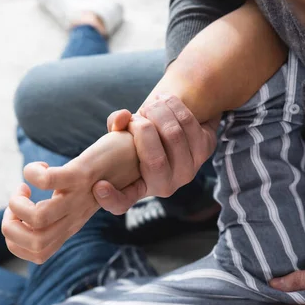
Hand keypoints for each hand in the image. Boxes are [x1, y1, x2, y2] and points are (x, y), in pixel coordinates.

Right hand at [2, 131, 138, 263]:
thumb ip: (62, 202)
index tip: (17, 216)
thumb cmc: (105, 174)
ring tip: (23, 189)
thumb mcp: (79, 197)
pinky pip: (49, 181)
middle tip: (16, 203)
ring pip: (38, 218)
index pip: (38, 254)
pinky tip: (41, 167)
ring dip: (17, 204)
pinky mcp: (82, 174)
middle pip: (35, 244)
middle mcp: (74, 216)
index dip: (15, 241)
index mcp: (71, 225)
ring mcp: (79, 197)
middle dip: (10, 227)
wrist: (138, 153)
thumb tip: (39, 191)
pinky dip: (33, 174)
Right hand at [92, 94, 218, 214]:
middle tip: (138, 116)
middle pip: (156, 161)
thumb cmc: (142, 136)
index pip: (122, 203)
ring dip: (159, 112)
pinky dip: (174, 106)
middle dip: (143, 129)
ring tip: (150, 105)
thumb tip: (122, 118)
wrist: (176, 125)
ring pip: (174, 137)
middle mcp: (165, 186)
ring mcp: (188, 171)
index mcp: (139, 188)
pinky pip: (189, 124)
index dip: (111, 198)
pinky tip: (164, 100)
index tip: (99, 186)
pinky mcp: (205, 150)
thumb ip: (116, 126)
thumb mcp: (124, 135)